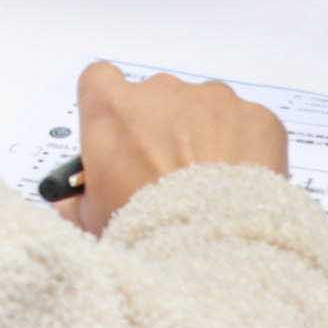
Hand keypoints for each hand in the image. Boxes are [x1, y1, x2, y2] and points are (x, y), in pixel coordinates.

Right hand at [63, 60, 287, 232]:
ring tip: (210, 185)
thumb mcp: (93, 220)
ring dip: (206, 136)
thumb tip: (71, 205)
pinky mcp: (257, 116)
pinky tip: (239, 185)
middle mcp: (162, 93)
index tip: (118, 131)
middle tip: (168, 173)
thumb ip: (78, 200)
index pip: (99, 80)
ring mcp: (214, 100)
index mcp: (113, 110)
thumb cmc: (148, 229)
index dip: (110, 105)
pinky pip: (248, 125)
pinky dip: (245, 148)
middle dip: (163, 128)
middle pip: (158, 98)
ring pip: (206, 110)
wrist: (213, 247)